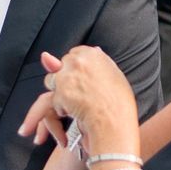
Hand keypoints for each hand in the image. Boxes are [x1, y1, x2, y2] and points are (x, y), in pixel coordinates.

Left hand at [21, 43, 137, 151]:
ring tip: (77, 103)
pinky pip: (53, 99)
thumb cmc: (118, 102)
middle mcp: (78, 61)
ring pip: (52, 80)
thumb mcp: (115, 74)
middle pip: (61, 66)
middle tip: (79, 93)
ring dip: (60, 92)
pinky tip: (76, 111)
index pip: (74, 54)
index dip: (76, 69)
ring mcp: (67, 76)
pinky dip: (61, 107)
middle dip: (66, 79)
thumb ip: (100, 62)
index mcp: (92, 54)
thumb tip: (96, 49)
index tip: (80, 79)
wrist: (115, 120)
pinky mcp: (60, 92)